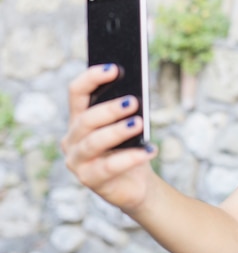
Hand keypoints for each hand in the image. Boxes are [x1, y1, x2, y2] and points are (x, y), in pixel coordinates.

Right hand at [61, 64, 157, 211]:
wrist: (135, 184)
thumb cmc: (130, 148)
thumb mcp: (128, 126)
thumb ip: (127, 111)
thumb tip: (136, 93)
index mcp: (79, 119)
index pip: (77, 93)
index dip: (92, 78)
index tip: (114, 68)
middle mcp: (72, 139)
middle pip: (86, 119)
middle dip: (110, 109)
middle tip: (134, 101)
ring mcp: (77, 161)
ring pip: (94, 142)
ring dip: (118, 131)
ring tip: (139, 123)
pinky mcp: (88, 179)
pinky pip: (109, 167)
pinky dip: (131, 157)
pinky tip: (150, 149)